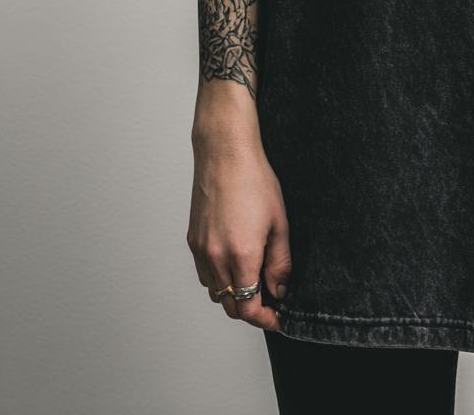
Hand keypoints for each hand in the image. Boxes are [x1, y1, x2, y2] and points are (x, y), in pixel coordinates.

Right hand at [187, 130, 291, 331]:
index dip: (264, 319)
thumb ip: (280, 262)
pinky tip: (234, 264)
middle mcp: (216, 258)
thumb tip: (280, 289)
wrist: (225, 154)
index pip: (248, 307)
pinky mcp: (192, 241)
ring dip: (234, 295)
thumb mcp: (279, 222)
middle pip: (230, 306)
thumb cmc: (254, 181)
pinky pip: (204, 274)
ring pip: (215, 292)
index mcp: (241, 255)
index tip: (277, 318)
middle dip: (251, 310)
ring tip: (254, 281)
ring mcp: (201, 250)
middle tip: (270, 302)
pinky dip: (219, 280)